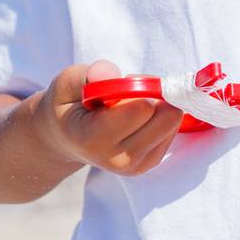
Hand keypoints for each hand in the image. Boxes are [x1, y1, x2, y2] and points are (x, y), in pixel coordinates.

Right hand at [37, 59, 184, 175]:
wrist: (66, 138)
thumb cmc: (69, 105)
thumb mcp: (68, 83)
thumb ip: (87, 76)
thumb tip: (110, 74)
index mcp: (92, 139)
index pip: (140, 109)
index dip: (137, 86)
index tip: (121, 82)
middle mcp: (116, 159)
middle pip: (165, 116)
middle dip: (154, 94)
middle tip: (130, 91)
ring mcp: (135, 165)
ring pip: (172, 122)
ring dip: (159, 104)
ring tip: (131, 104)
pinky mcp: (149, 163)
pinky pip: (173, 129)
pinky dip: (160, 116)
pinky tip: (138, 117)